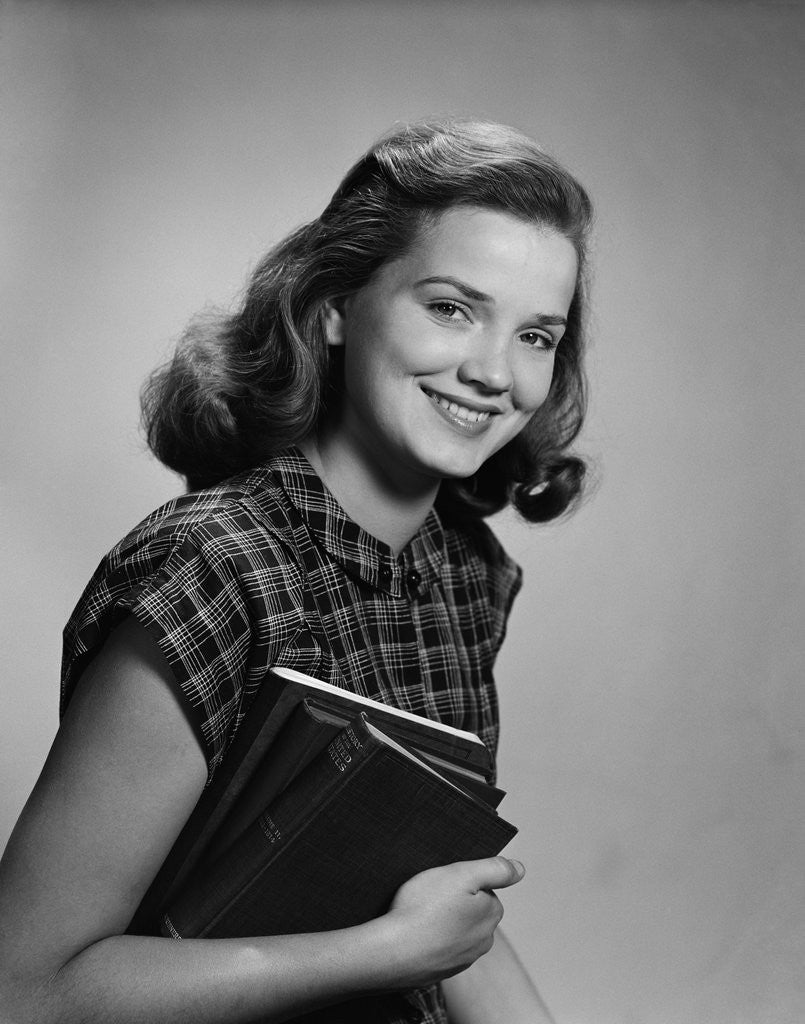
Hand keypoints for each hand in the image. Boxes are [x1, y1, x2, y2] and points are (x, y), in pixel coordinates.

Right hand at [379, 857, 525, 989]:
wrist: (391, 952)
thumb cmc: (424, 909)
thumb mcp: (461, 874)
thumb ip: (494, 869)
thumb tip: (520, 870)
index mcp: (491, 916)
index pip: (483, 889)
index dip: (461, 882)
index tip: (443, 885)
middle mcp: (482, 942)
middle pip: (470, 910)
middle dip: (453, 902)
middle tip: (429, 898)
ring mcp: (462, 960)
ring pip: (454, 930)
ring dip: (441, 922)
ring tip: (419, 916)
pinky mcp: (441, 972)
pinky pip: (439, 948)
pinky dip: (429, 940)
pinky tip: (415, 935)